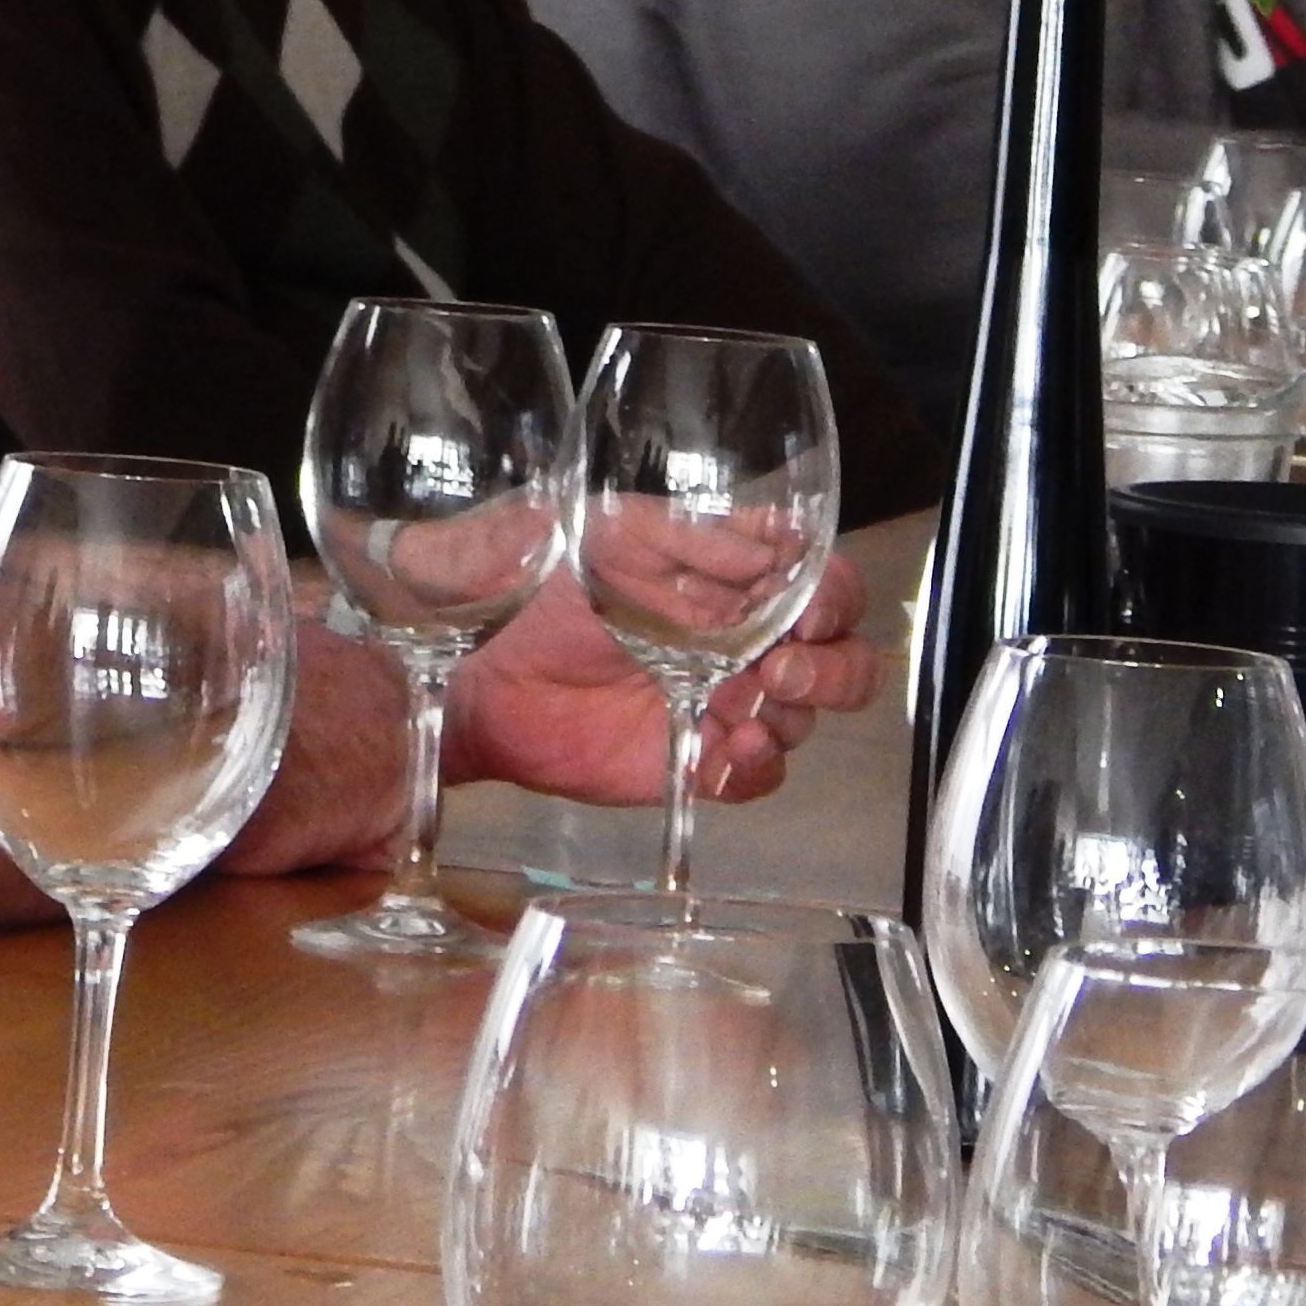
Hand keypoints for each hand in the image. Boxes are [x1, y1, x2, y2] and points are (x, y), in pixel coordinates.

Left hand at [449, 543, 876, 810]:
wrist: (466, 674)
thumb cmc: (519, 587)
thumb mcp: (588, 530)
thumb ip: (674, 531)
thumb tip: (764, 540)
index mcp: (724, 572)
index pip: (819, 578)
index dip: (831, 596)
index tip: (805, 611)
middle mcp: (738, 637)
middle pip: (840, 654)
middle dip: (831, 666)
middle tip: (778, 670)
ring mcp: (719, 701)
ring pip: (806, 716)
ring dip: (793, 716)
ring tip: (740, 714)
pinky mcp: (689, 757)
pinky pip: (756, 774)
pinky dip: (756, 768)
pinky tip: (723, 754)